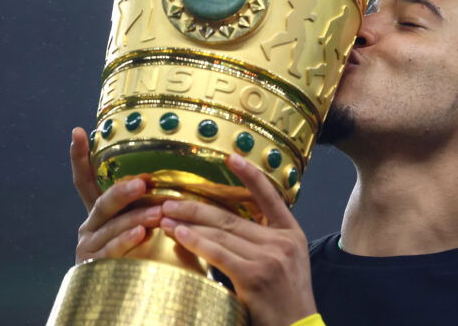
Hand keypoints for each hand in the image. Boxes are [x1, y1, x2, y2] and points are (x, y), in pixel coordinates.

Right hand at [69, 127, 160, 263]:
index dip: (80, 156)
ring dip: (136, 217)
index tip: (78, 132)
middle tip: (143, 183)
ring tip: (157, 213)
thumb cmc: (143, 245)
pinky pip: (112, 250)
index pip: (85, 179)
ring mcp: (89, 245)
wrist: (132, 284)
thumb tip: (172, 172)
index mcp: (98, 210)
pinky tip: (141, 233)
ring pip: (112, 226)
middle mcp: (89, 224)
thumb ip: (148, 199)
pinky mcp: (95, 265)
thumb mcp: (142, 218)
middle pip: (103, 203)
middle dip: (122, 192)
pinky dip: (127, 241)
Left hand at [160, 153, 316, 325]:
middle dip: (197, 207)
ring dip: (189, 223)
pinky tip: (179, 235)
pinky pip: (219, 253)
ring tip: (165, 217)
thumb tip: (227, 228)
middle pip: (232, 216)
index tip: (232, 157)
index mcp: (291, 233)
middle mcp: (282, 241)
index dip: (250, 175)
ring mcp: (269, 257)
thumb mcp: (287, 263)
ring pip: (222, 233)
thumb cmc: (287, 301)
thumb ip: (265, 242)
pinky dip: (197, 242)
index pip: (270, 196)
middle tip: (170, 201)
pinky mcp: (254, 276)